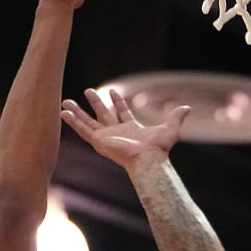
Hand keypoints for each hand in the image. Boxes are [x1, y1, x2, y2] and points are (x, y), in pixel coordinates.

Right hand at [61, 88, 188, 169]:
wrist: (148, 160)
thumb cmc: (159, 149)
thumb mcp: (170, 128)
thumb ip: (176, 117)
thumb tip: (187, 108)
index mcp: (131, 128)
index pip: (122, 112)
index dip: (118, 102)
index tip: (112, 91)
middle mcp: (117, 132)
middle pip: (104, 114)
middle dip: (96, 102)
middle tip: (88, 91)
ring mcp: (106, 137)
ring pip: (89, 121)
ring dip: (78, 112)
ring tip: (66, 101)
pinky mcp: (99, 141)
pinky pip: (83, 130)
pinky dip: (73, 122)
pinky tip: (63, 113)